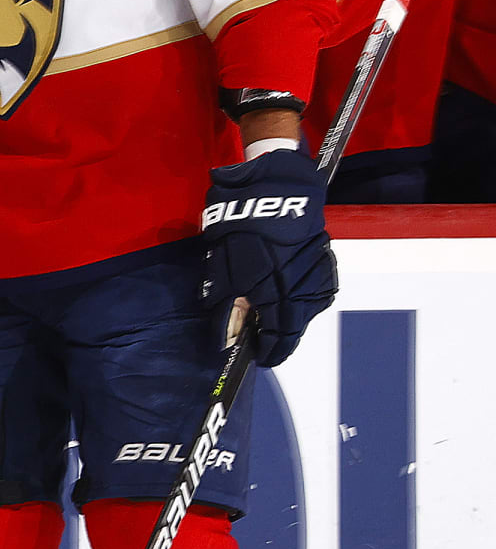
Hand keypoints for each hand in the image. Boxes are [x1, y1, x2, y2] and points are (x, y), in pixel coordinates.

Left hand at [202, 148, 337, 366]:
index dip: (268, 351)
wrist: (275, 191)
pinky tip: (283, 286)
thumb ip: (228, 306)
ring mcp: (319, 279)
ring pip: (304, 311)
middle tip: (259, 334)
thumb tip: (230, 337)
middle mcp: (303, 293)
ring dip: (287, 314)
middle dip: (276, 334)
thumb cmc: (241, 228)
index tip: (259, 357)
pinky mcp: (326, 264)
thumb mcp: (223, 269)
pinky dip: (298, 296)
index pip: (278, 340)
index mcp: (277, 298)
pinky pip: (312, 292)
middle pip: (294, 328)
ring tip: (268, 307)